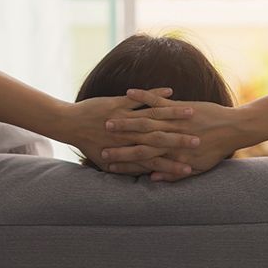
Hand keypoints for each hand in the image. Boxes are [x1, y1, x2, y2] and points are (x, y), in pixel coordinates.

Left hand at [55, 88, 199, 174]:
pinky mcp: (119, 103)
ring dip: (174, 115)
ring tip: (192, 113)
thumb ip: (130, 168)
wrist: (68, 125)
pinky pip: (140, 98)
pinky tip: (171, 89)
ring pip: (154, 117)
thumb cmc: (88, 143)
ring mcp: (125, 118)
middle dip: (181, 140)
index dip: (174, 164)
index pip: (156, 160)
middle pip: (160, 139)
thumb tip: (150, 179)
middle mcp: (129, 136)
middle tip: (199, 141)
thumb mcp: (108, 161)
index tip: (192, 166)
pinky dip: (155, 93)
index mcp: (127, 151)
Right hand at [101, 89, 244, 180]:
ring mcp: (175, 122)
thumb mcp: (198, 166)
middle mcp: (170, 139)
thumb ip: (175, 174)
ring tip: (107, 120)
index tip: (105, 162)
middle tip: (99, 144)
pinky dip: (144, 96)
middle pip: (138, 142)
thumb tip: (155, 179)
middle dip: (117, 143)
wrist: (235, 130)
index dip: (122, 162)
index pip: (142, 161)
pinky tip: (129, 91)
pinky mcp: (180, 107)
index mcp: (173, 156)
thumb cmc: (217, 149)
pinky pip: (158, 101)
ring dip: (125, 121)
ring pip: (145, 122)